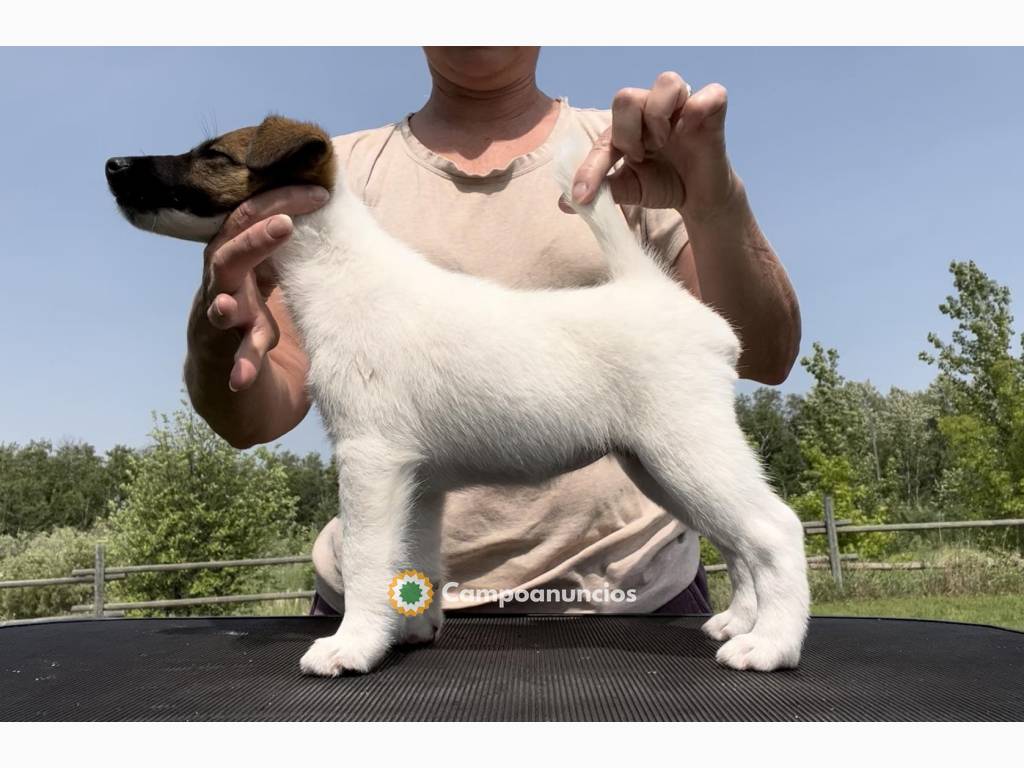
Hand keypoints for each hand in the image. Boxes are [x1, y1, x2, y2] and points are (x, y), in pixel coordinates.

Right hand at [201, 185, 328, 390]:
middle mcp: (224, 285)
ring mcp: (221, 322)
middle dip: (254, 239)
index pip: (249, 218)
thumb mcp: (277, 277)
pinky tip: (242, 379)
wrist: (237, 382)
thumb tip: (330, 203)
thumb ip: (290, 248)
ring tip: (234, 307)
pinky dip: (240, 368)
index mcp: (238, 258)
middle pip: (227, 254)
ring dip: (228, 304)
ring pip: (220, 306)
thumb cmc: (260, 316)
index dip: (280, 202)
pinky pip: (233, 360)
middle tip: (286, 225)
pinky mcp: (227, 357)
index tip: (322, 194)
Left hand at [569, 72, 738, 216]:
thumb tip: (564, 203)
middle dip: (627, 133)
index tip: (584, 195)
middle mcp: (652, 108)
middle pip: (626, 96)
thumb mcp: (629, 190)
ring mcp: (682, 106)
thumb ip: (602, 190)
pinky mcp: (713, 110)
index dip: (591, 166)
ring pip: (667, 82)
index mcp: (628, 125)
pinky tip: (689, 131)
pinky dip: (697, 109)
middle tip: (639, 157)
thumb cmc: (662, 185)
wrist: (697, 199)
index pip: (604, 134)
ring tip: (663, 144)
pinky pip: (710, 92)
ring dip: (658, 118)